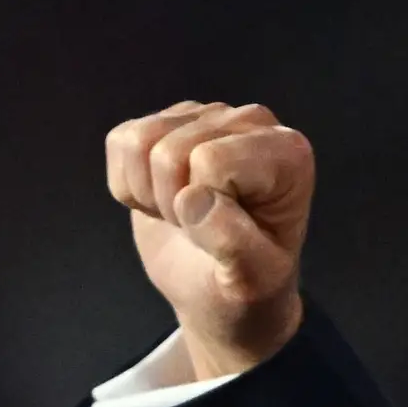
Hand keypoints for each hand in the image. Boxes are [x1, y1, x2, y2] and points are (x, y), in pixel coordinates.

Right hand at [103, 99, 313, 379]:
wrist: (217, 289)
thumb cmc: (245, 287)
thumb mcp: (253, 281)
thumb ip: (233, 242)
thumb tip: (190, 197)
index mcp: (286, 153)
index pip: (210, 161)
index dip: (201, 209)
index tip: (223, 233)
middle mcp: (251, 121)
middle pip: (170, 152)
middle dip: (171, 204)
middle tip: (199, 228)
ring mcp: (206, 116)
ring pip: (140, 141)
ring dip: (149, 193)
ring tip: (182, 214)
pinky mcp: (168, 122)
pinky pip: (121, 141)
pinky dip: (129, 183)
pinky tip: (161, 200)